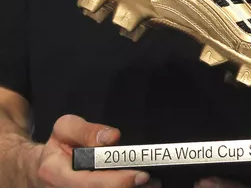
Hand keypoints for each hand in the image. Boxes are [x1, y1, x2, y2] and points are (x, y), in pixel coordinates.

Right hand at [35, 114, 157, 186]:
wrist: (38, 171)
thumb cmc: (57, 147)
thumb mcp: (65, 129)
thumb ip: (87, 131)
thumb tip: (112, 138)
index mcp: (56, 173)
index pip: (89, 182)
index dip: (117, 181)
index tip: (141, 174)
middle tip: (152, 180)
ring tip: (151, 185)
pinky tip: (139, 186)